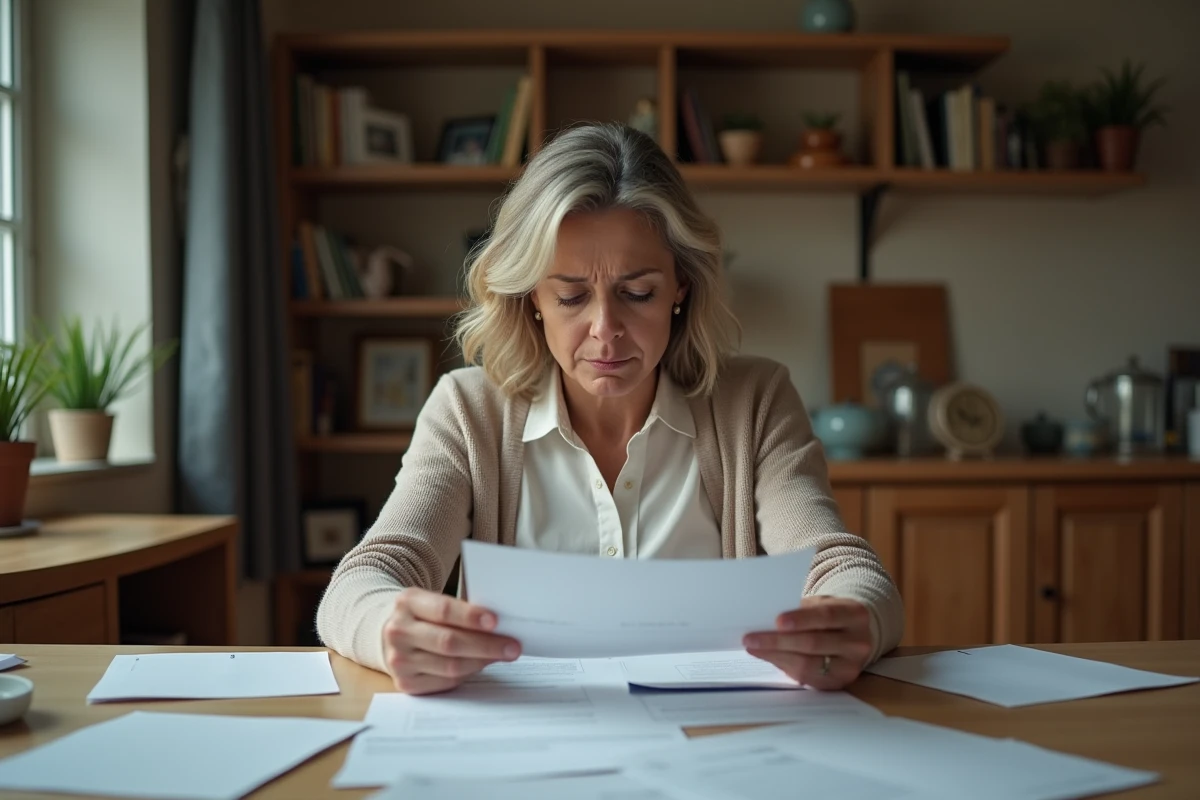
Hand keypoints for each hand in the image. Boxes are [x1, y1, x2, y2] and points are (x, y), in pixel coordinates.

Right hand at [381, 587, 521, 694]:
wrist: (393, 633)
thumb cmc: (424, 615)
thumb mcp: (433, 601)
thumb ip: (460, 610)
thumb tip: (499, 625)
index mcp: (407, 603)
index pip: (443, 610)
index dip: (471, 617)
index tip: (496, 621)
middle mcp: (398, 631)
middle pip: (448, 642)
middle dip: (485, 645)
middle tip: (512, 646)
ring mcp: (399, 659)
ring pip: (450, 666)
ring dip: (482, 661)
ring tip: (501, 655)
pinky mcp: (405, 682)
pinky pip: (445, 682)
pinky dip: (468, 674)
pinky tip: (481, 664)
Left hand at [742, 596, 872, 690]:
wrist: (856, 635)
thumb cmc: (831, 615)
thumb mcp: (823, 604)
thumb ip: (802, 610)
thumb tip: (766, 621)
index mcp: (855, 615)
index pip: (826, 616)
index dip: (801, 619)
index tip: (776, 621)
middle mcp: (858, 643)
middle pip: (814, 643)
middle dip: (778, 641)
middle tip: (751, 639)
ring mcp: (851, 666)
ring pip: (808, 664)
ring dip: (776, 656)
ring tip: (754, 649)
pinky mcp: (840, 683)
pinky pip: (807, 678)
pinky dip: (785, 667)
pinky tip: (769, 658)